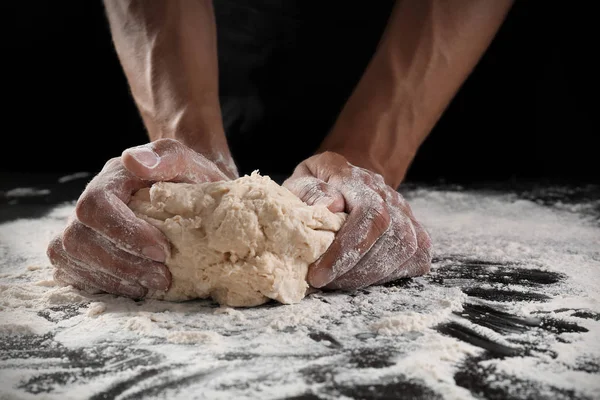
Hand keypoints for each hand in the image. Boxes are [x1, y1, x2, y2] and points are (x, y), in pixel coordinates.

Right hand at [47, 138, 232, 297]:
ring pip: (72, 256)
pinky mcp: (81, 248)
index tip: (162, 251)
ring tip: (154, 284)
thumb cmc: (189, 178)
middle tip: (162, 277)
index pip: (97, 204)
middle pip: (79, 237)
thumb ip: (167, 156)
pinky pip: (74, 270)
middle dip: (122, 262)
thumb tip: (134, 160)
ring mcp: (81, 224)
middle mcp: (90, 200)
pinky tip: (136, 286)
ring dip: (114, 276)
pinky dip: (104, 282)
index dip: (124, 231)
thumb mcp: (188, 162)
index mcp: (113, 176)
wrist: (190, 191)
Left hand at [283, 151, 430, 289]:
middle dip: (356, 269)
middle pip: (391, 234)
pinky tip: (365, 276)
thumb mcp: (301, 181)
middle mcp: (386, 192)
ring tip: (340, 282)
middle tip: (325, 282)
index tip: (319, 273)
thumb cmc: (315, 186)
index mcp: (356, 178)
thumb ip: (310, 191)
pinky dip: (392, 274)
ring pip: (406, 248)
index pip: (370, 212)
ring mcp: (403, 210)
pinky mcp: (413, 228)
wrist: (337, 179)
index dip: (348, 248)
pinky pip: (417, 256)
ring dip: (371, 274)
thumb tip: (330, 205)